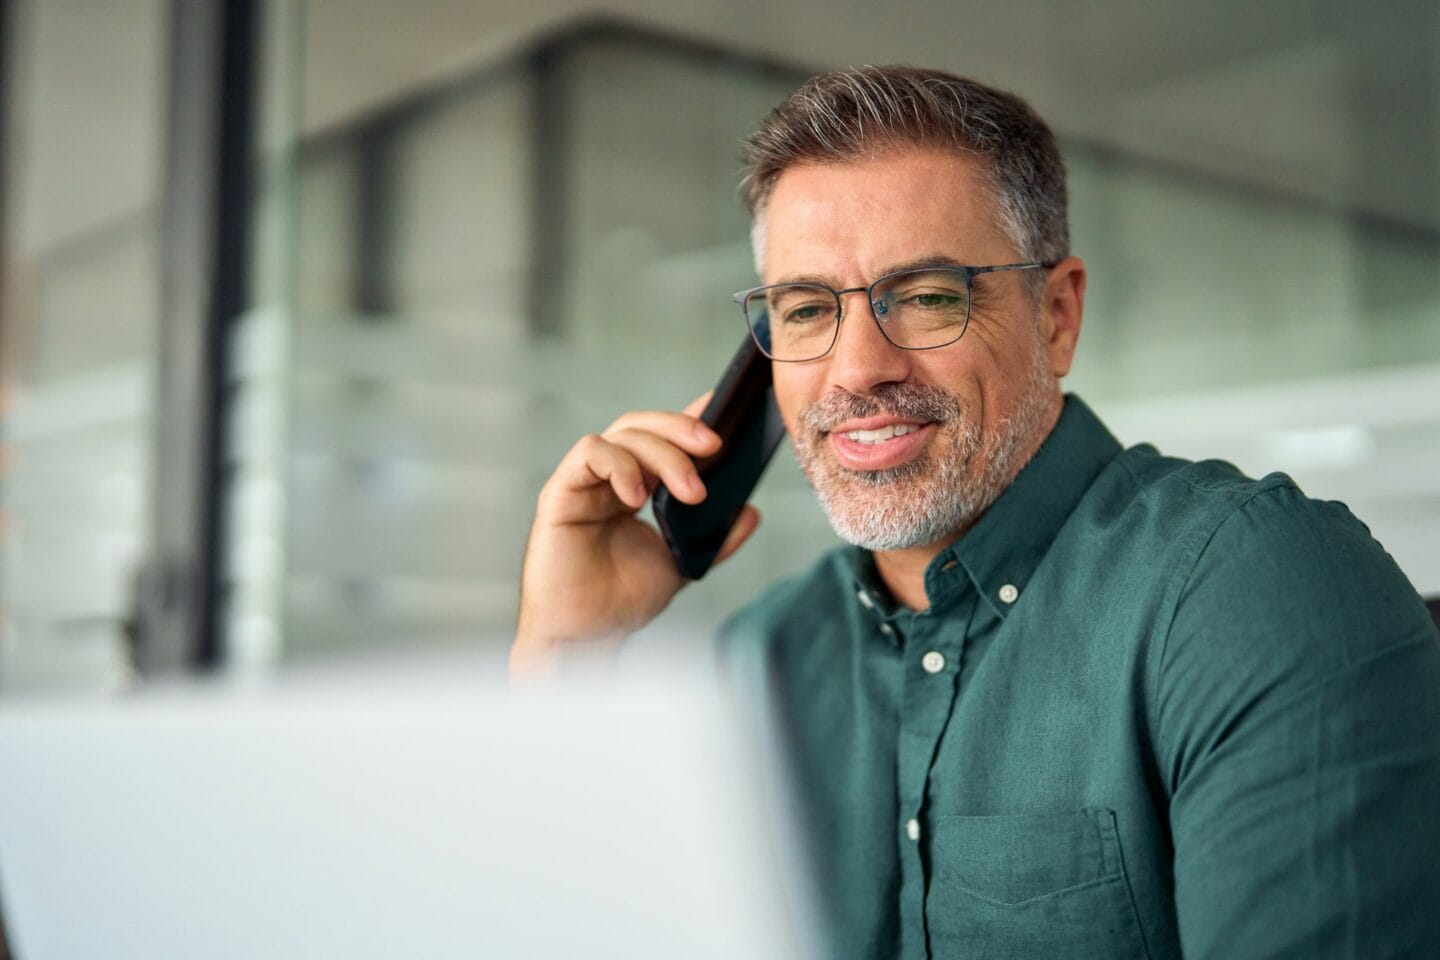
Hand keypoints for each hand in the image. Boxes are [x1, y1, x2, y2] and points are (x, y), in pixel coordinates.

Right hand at [511, 395, 761, 676]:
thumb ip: (714, 538)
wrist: (584, 637)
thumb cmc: (620, 601)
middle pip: (644, 426)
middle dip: (683, 429)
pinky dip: (620, 466)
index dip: (693, 417)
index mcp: (636, 486)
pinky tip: (638, 496)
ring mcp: (584, 482)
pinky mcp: (561, 493)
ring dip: (663, 455)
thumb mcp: (681, 564)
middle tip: (716, 447)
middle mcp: (609, 477)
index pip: (664, 437)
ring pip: (623, 434)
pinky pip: (589, 454)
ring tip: (690, 493)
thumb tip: (751, 511)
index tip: (729, 408)